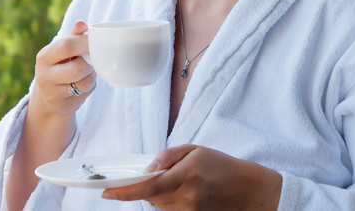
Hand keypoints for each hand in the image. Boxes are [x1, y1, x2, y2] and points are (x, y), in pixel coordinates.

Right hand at [32, 20, 95, 116]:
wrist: (48, 96)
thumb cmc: (60, 65)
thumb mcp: (62, 50)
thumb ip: (74, 37)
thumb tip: (82, 23)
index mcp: (44, 56)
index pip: (66, 46)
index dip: (85, 42)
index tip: (95, 41)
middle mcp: (44, 75)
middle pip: (77, 68)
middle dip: (90, 62)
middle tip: (93, 58)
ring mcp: (52, 92)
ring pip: (84, 82)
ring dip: (92, 75)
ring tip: (89, 70)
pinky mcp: (63, 104)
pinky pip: (85, 93)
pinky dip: (90, 86)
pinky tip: (85, 81)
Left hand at [101, 145, 281, 210]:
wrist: (249, 189)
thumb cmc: (221, 165)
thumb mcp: (195, 150)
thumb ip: (168, 156)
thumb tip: (146, 168)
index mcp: (186, 175)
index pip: (149, 187)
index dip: (125, 191)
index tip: (106, 192)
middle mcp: (187, 197)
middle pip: (151, 197)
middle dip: (148, 186)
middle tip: (164, 175)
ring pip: (159, 206)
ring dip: (161, 195)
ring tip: (183, 182)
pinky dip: (171, 203)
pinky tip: (187, 193)